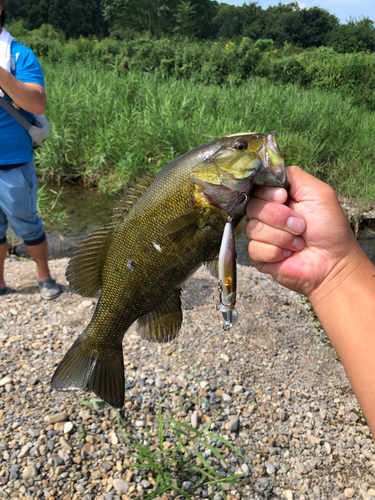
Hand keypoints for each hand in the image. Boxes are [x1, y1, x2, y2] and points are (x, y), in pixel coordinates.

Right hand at [246, 166, 362, 298]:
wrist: (333, 262)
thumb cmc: (329, 229)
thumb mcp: (318, 192)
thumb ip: (293, 176)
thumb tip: (270, 171)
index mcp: (278, 199)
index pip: (257, 188)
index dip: (268, 194)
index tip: (284, 198)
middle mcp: (268, 215)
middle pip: (253, 207)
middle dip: (279, 217)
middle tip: (300, 226)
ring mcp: (262, 236)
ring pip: (253, 229)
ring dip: (281, 237)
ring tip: (298, 242)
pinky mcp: (259, 256)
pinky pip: (254, 249)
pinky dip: (275, 252)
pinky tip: (289, 254)